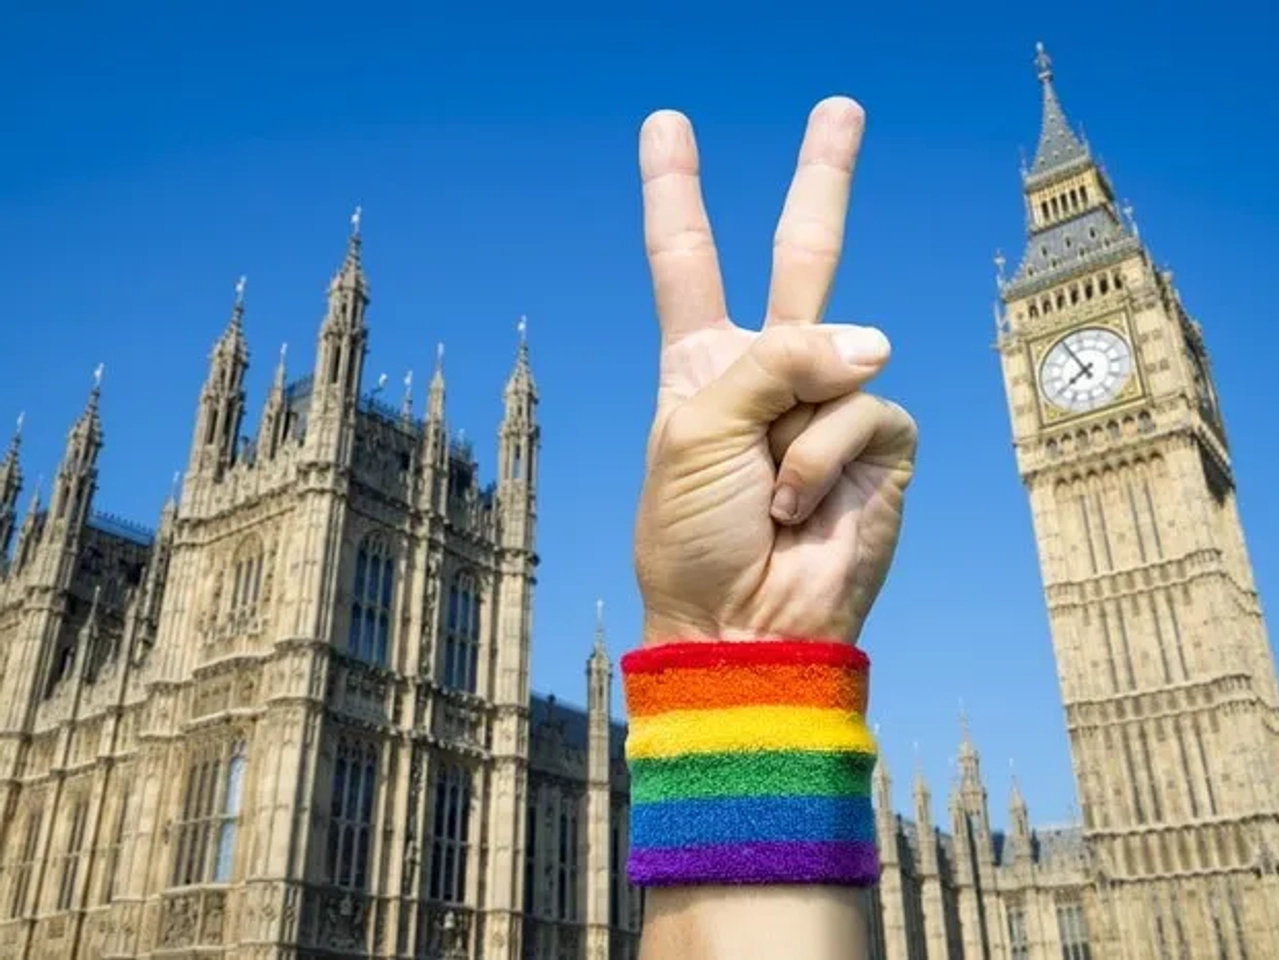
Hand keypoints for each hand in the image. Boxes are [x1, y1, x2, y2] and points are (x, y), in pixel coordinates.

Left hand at [633, 99, 917, 645]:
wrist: (737, 626)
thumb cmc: (692, 534)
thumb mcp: (695, 427)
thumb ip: (774, 358)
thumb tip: (876, 340)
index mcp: (704, 364)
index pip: (689, 260)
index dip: (677, 194)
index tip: (668, 127)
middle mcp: (770, 373)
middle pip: (806, 253)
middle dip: (823, 180)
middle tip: (841, 108)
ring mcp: (829, 404)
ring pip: (839, 343)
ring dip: (793, 422)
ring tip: (769, 491)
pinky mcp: (880, 445)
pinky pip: (864, 407)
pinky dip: (824, 457)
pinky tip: (802, 505)